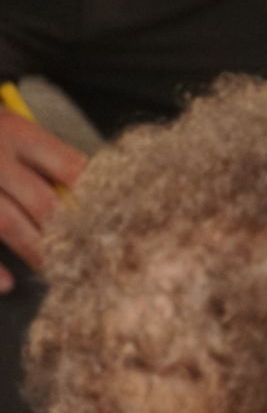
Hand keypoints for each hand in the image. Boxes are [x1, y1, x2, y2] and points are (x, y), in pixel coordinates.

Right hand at [0, 110, 83, 290]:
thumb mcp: (9, 127)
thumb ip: (41, 155)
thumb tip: (87, 191)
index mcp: (16, 132)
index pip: (71, 168)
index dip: (94, 199)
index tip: (111, 222)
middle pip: (43, 203)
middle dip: (69, 235)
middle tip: (89, 258)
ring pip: (8, 223)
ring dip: (36, 252)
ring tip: (56, 271)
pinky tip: (7, 284)